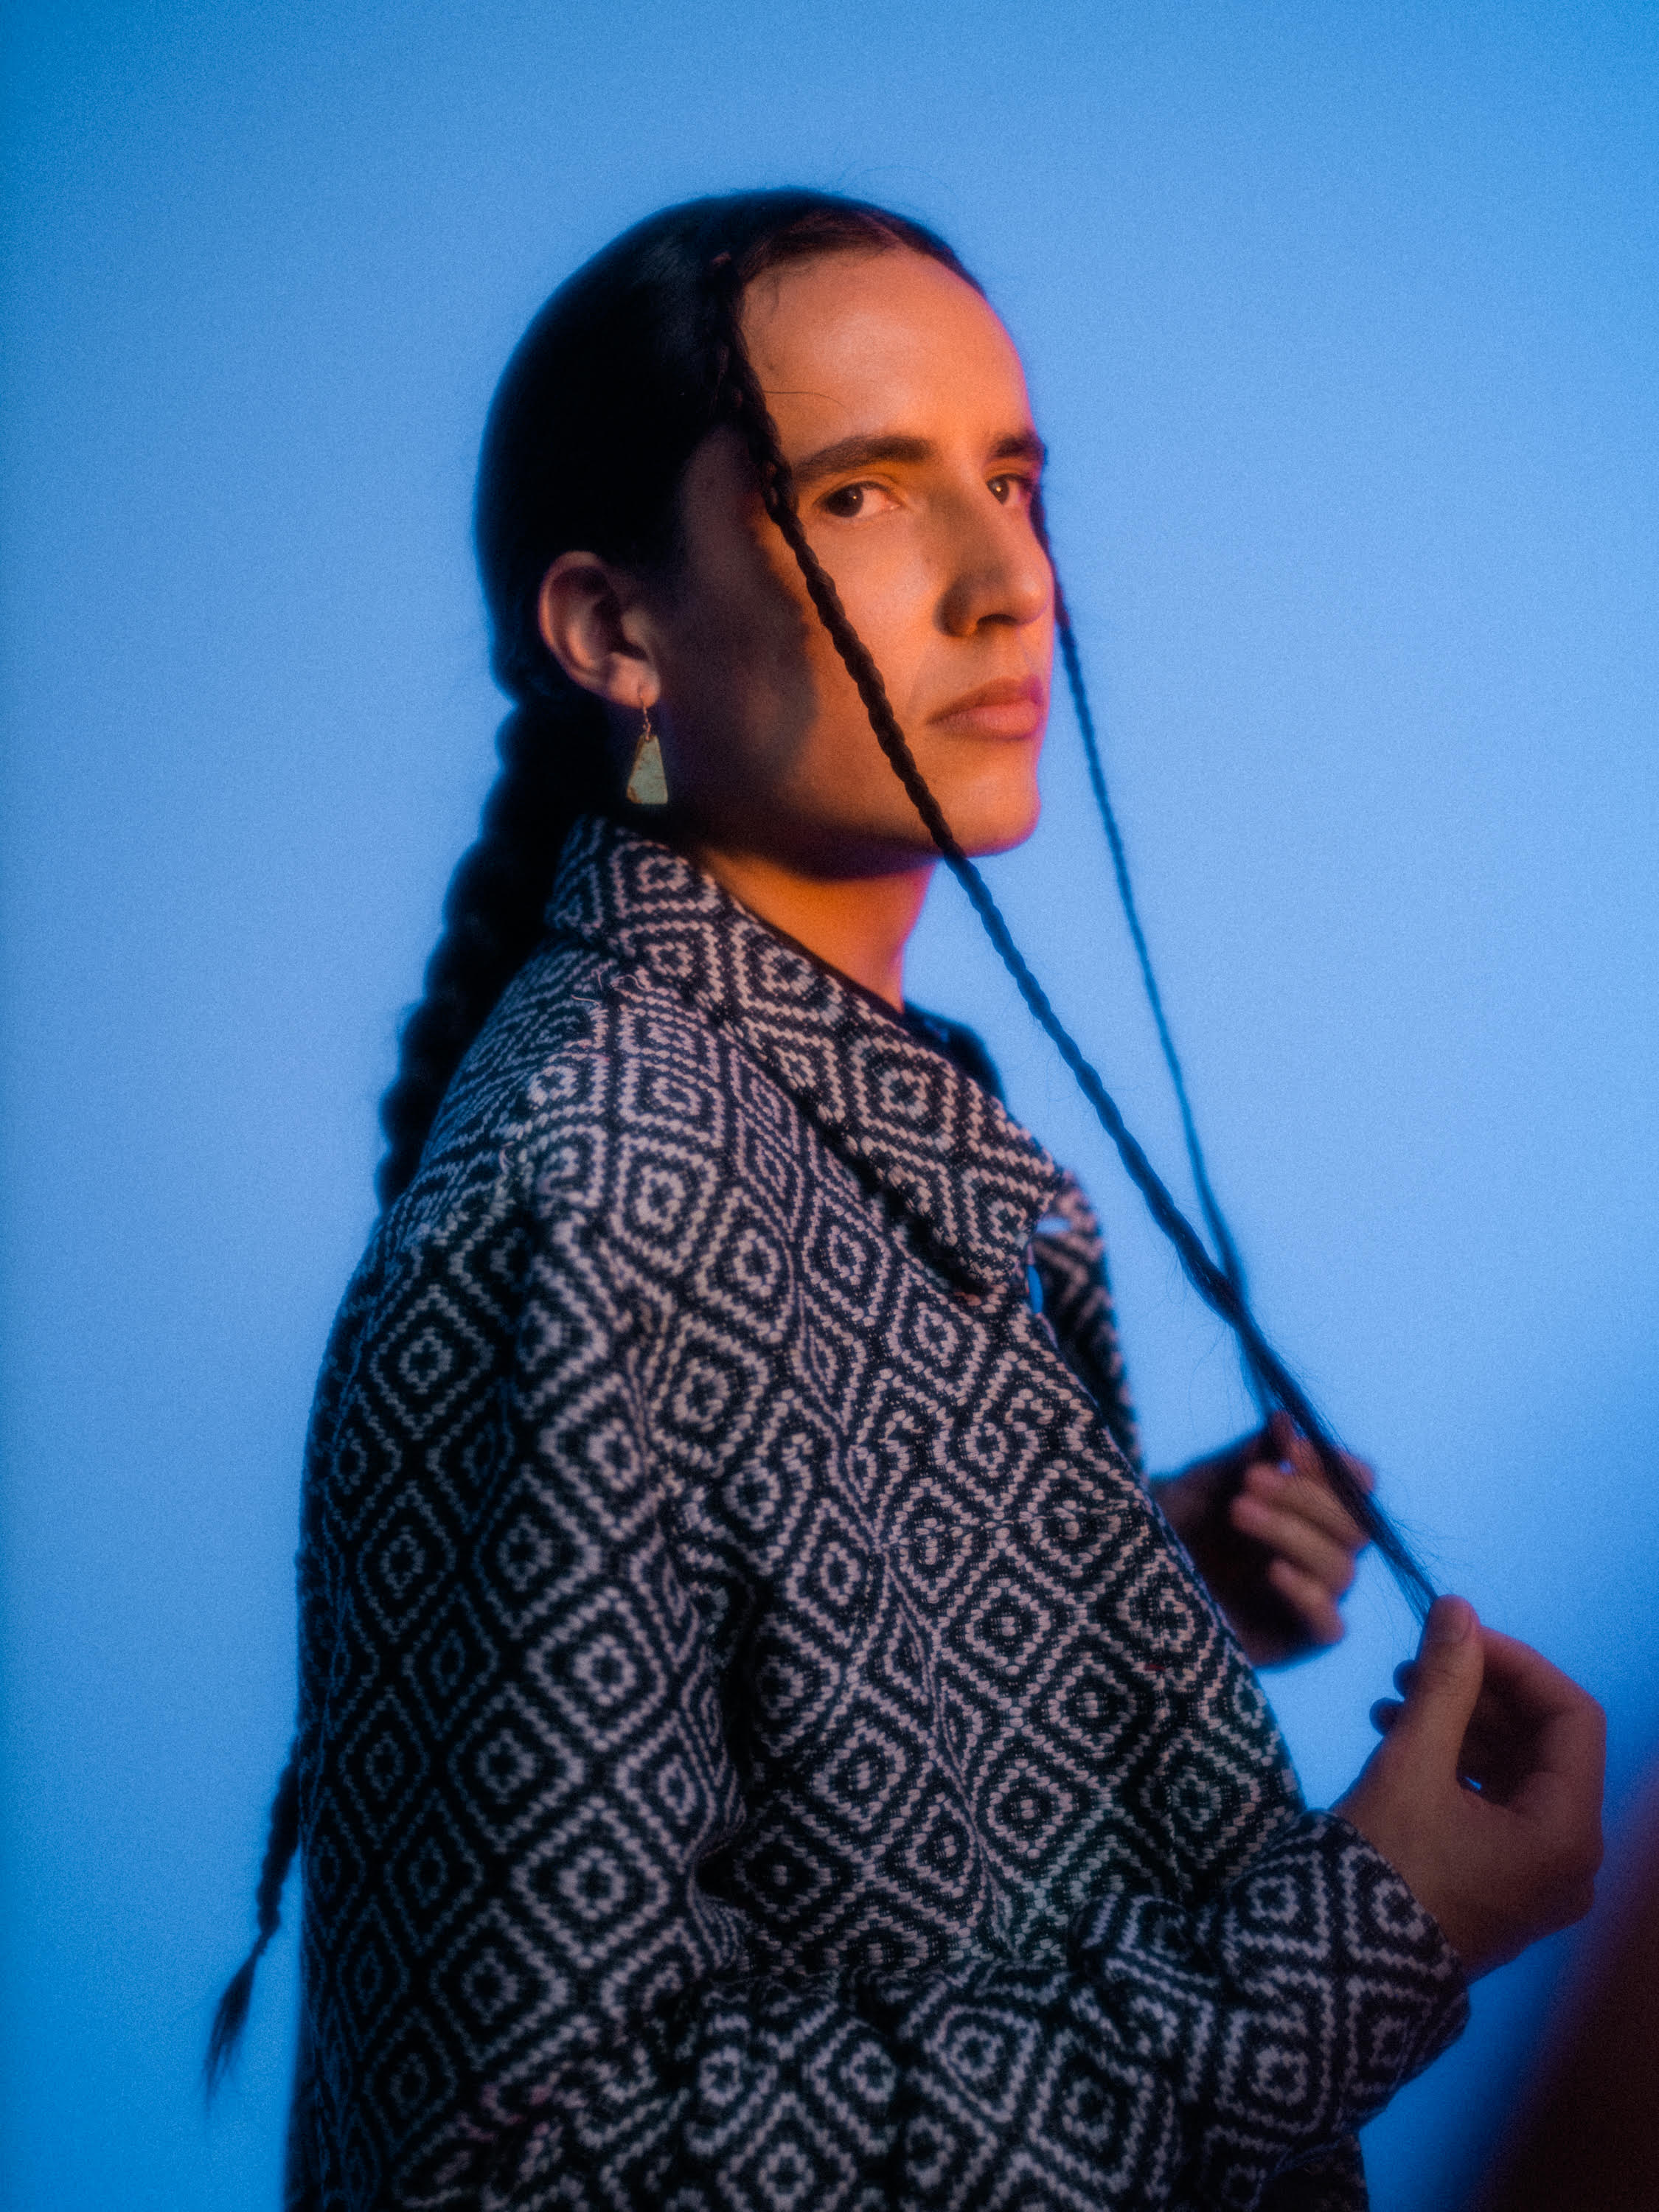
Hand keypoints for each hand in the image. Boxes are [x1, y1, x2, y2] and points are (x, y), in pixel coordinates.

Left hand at [1152, 1411, 1371, 1665]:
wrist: (1125, 1579)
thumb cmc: (1169, 1526)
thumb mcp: (1201, 1484)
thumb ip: (1247, 1457)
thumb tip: (1285, 1420)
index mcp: (1306, 1510)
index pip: (1355, 1488)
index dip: (1335, 1466)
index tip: (1291, 1447)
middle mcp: (1316, 1553)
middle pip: (1355, 1526)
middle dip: (1307, 1497)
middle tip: (1250, 1480)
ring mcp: (1308, 1598)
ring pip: (1343, 1569)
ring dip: (1295, 1533)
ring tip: (1238, 1511)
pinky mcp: (1293, 1642)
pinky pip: (1330, 1628)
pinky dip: (1310, 1596)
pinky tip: (1273, 1571)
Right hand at [1337, 1596, 1604, 1979]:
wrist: (1340, 1979)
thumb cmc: (1383, 1871)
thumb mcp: (1411, 1763)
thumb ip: (1444, 1681)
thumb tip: (1458, 1607)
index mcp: (1567, 1833)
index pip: (1571, 1716)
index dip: (1516, 1664)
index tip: (1456, 1637)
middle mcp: (1569, 1860)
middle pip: (1544, 1744)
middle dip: (1481, 1695)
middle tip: (1414, 1668)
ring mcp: (1536, 1880)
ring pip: (1516, 1772)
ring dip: (1462, 1725)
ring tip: (1393, 1702)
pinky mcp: (1501, 1888)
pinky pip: (1496, 1806)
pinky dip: (1457, 1766)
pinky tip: (1398, 1740)